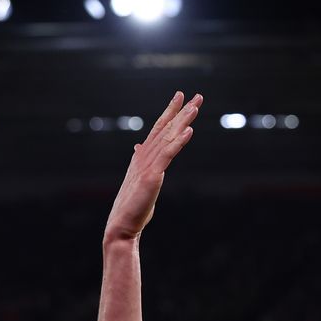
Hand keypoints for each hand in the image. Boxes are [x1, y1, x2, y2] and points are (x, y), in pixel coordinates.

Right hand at [104, 92, 202, 241]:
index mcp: (142, 156)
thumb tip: (138, 147)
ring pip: (168, 137)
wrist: (122, 224)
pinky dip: (179, 142)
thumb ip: (141, 161)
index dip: (170, 112)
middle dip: (182, 111)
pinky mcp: (152, 176)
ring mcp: (147, 165)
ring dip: (183, 121)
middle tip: (197, 96)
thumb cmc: (133, 205)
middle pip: (165, 128)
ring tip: (195, 107)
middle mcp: (144, 156)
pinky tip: (189, 130)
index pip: (158, 128)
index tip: (180, 96)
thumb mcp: (139, 179)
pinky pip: (168, 155)